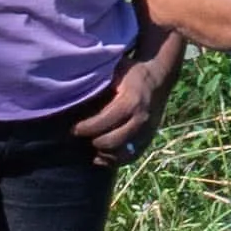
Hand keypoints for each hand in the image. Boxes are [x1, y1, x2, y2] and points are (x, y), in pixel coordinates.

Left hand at [77, 34, 181, 158]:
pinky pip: (130, 157)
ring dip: (103, 153)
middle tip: (80, 137)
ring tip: (90, 145)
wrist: (158, 78)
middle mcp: (141, 120)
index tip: (74, 128)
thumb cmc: (130, 73)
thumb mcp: (116, 70)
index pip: (104, 122)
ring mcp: (147, 132)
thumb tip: (72, 90)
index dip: (86, 128)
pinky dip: (115, 160)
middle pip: (112, 142)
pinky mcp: (149, 140)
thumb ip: (99, 82)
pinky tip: (101, 154)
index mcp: (131, 101)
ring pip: (121, 154)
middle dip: (92, 141)